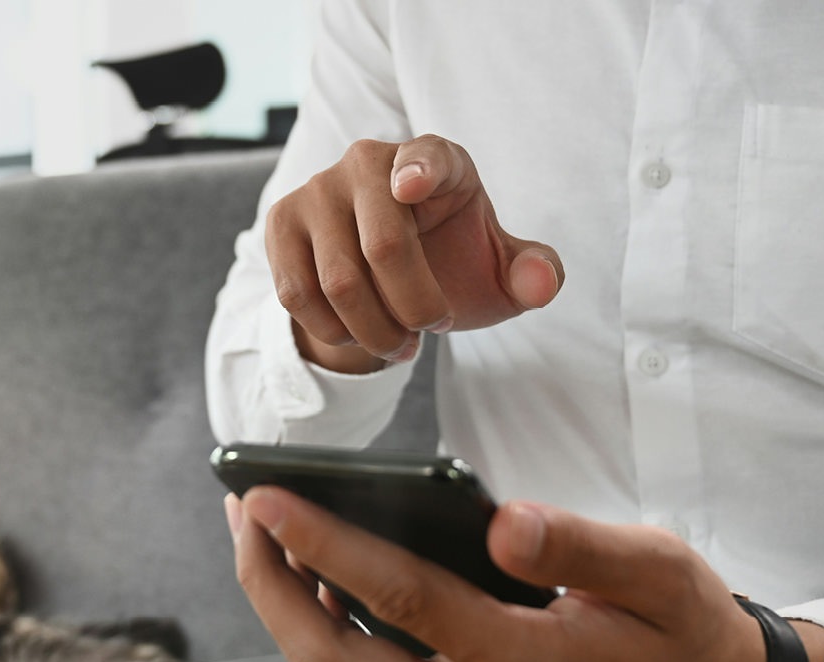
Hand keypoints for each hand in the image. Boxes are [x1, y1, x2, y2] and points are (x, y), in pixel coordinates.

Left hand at [226, 488, 823, 661]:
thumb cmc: (681, 631)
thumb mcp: (660, 575)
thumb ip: (583, 546)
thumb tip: (505, 522)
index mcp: (522, 661)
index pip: (397, 598)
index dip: (322, 543)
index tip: (266, 496)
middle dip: (269, 586)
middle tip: (244, 514)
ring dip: (287, 619)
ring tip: (268, 544)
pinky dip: (323, 649)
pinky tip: (319, 593)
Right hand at [264, 135, 563, 372]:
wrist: (384, 275)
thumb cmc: (452, 261)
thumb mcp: (499, 272)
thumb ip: (534, 274)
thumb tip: (540, 284)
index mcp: (435, 158)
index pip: (428, 156)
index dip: (420, 169)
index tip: (413, 187)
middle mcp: (369, 161)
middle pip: (385, 247)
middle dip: (414, 309)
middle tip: (431, 332)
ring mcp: (319, 188)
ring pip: (339, 281)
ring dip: (375, 332)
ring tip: (399, 343)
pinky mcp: (283, 220)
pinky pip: (298, 292)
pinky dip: (333, 330)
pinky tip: (356, 333)